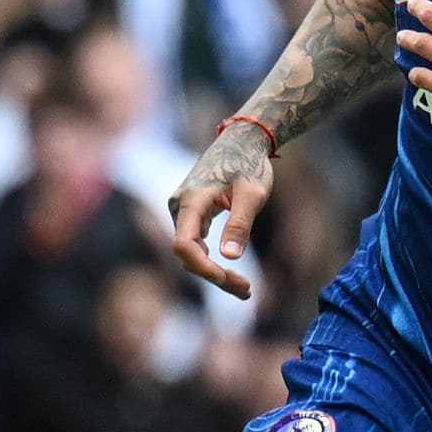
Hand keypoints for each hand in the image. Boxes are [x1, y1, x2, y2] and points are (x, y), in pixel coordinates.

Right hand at [169, 120, 276, 300]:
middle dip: (214, 275)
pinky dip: (211, 261)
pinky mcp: (190, 214)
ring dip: (214, 272)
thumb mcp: (252, 194)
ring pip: (191, 252)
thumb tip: (229, 257)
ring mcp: (182, 210)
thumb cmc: (249, 163)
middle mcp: (179, 206)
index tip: (228, 280)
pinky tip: (232, 274)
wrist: (243, 141)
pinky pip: (195, 244)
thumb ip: (239, 224)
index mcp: (191, 200)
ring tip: (245, 288)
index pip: (184, 245)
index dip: (203, 268)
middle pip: (187, 254)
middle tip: (247, 291)